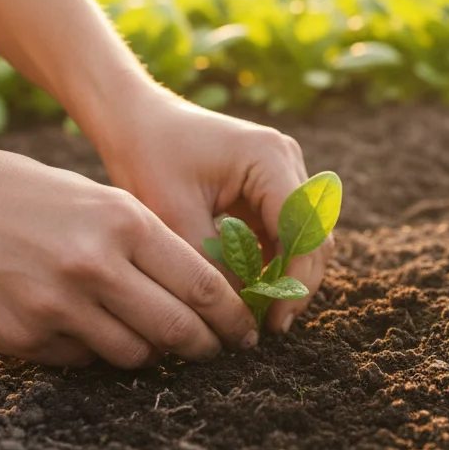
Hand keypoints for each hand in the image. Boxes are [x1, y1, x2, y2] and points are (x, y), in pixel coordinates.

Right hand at [0, 145, 258, 366]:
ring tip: (150, 335)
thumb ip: (152, 245)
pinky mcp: (22, 336)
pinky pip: (83, 359)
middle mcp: (93, 265)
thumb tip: (204, 299)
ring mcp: (56, 304)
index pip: (201, 285)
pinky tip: (84, 324)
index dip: (232, 316)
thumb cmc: (33, 194)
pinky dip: (95, 349)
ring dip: (150, 351)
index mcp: (123, 222)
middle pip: (176, 328)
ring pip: (134, 354)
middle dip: (206, 346)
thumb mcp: (103, 200)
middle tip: (217, 351)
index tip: (245, 330)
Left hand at [89, 85, 333, 333]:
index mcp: (269, 158)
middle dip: (296, 284)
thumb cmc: (148, 158)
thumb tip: (242, 317)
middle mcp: (286, 160)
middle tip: (270, 328)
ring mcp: (282, 171)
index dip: (295, 281)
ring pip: (304, 237)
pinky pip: (284, 233)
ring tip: (259, 316)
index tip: (272, 322)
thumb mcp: (175, 218)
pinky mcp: (270, 186)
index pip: (303, 230)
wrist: (134, 121)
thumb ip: (213, 265)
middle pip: (314, 235)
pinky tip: (250, 294)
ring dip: (286, 276)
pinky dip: (272, 264)